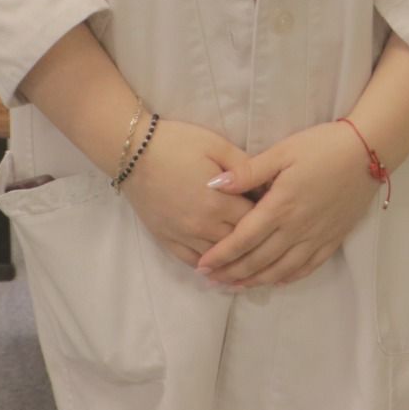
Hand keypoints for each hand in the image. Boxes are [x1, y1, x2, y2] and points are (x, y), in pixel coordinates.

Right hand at [119, 117, 253, 268]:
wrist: (132, 152)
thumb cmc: (177, 143)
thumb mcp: (217, 145)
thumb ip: (244, 166)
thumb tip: (266, 184)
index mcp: (218, 203)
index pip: (255, 220)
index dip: (268, 216)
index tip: (276, 212)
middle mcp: (202, 226)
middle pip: (239, 244)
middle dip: (255, 239)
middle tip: (268, 235)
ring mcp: (182, 236)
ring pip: (217, 259)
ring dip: (234, 258)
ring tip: (250, 256)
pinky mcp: (166, 240)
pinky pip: (192, 262)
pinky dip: (209, 266)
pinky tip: (220, 265)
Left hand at [195, 121, 378, 290]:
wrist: (369, 151)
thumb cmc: (323, 146)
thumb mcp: (283, 151)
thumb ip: (249, 172)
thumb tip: (214, 184)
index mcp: (281, 206)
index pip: (243, 239)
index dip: (221, 255)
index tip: (202, 265)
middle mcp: (297, 228)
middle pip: (258, 260)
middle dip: (232, 273)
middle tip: (211, 280)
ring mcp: (317, 237)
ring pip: (281, 269)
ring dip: (256, 280)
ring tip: (236, 285)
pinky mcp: (333, 239)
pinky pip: (307, 267)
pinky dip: (288, 277)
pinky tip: (276, 281)